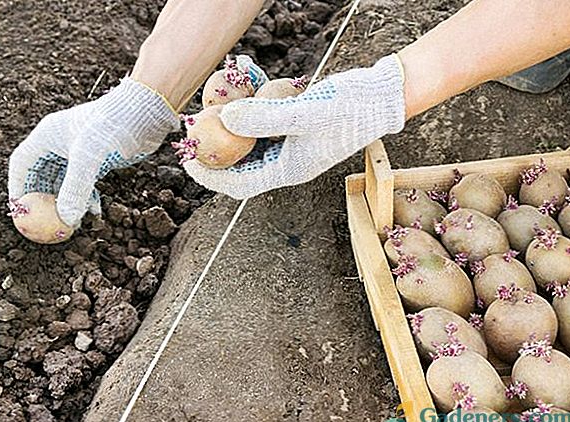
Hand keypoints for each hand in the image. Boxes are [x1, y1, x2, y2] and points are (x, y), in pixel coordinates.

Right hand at [8, 78, 178, 226]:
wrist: (146, 112)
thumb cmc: (112, 127)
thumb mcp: (89, 158)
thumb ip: (75, 189)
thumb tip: (67, 220)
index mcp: (47, 136)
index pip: (22, 164)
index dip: (18, 187)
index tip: (19, 211)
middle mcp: (60, 143)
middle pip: (42, 176)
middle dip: (43, 200)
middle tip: (46, 223)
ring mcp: (79, 151)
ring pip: (65, 182)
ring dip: (67, 202)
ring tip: (73, 221)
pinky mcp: (98, 159)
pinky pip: (84, 183)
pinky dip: (86, 197)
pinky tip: (94, 211)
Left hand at [183, 54, 405, 199]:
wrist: (382, 96)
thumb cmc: (351, 108)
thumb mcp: (306, 113)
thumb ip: (265, 117)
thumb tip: (225, 118)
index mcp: (289, 170)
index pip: (239, 184)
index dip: (209, 175)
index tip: (187, 159)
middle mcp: (287, 162)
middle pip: (240, 166)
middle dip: (215, 152)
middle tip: (193, 131)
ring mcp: (290, 145)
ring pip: (250, 144)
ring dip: (230, 128)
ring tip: (213, 106)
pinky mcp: (294, 128)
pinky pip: (264, 124)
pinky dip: (250, 110)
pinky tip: (242, 89)